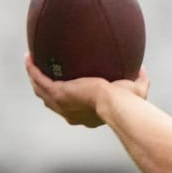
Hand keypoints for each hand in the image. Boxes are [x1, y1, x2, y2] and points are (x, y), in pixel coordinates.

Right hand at [25, 53, 149, 127]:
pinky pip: (39, 79)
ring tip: (32, 64)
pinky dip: (32, 69)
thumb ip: (140, 79)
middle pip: (52, 102)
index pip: (74, 109)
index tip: (69, 87)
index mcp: (87, 115)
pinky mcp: (57, 93)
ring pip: (41, 91)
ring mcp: (61, 104)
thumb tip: (141, 68)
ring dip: (35, 78)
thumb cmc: (129, 102)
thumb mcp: (136, 89)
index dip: (69, 100)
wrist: (117, 104)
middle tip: (44, 75)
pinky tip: (29, 57)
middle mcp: (70, 113)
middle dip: (47, 89)